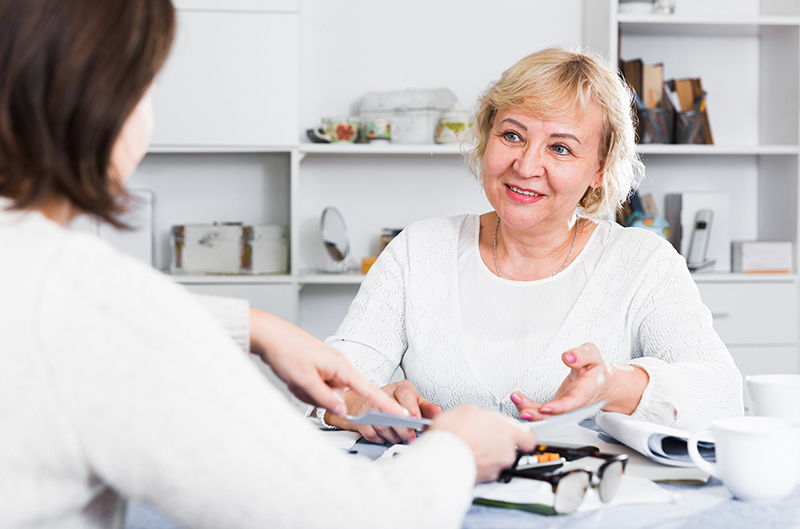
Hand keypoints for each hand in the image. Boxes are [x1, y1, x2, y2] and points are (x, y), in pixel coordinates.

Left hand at [248, 309, 404, 416]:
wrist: (269, 334)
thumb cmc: (286, 350)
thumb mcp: (304, 381)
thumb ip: (325, 399)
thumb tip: (342, 411)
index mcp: (341, 367)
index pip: (369, 390)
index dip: (385, 404)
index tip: (401, 415)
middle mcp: (339, 366)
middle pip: (339, 397)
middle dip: (319, 398)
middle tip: (301, 386)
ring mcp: (328, 367)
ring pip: (325, 394)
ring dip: (308, 392)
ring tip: (295, 378)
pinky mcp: (319, 369)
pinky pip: (316, 388)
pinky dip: (304, 387)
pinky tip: (294, 377)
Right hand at [327, 380, 441, 443]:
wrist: (367, 401)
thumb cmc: (395, 402)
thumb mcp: (414, 401)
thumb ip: (426, 408)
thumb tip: (438, 412)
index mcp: (401, 388)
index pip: (406, 396)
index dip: (411, 409)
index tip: (416, 420)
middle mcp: (384, 394)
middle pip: (393, 412)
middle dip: (403, 428)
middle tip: (410, 437)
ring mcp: (370, 405)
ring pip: (382, 425)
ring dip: (392, 436)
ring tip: (399, 437)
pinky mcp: (360, 418)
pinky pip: (371, 433)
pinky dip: (379, 438)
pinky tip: (385, 437)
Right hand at [430, 405, 537, 481]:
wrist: (441, 457)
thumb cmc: (455, 433)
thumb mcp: (467, 409)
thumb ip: (481, 414)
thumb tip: (477, 416)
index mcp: (508, 432)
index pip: (529, 437)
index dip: (521, 434)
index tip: (514, 431)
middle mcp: (506, 453)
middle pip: (509, 448)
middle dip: (496, 442)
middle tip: (480, 434)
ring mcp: (495, 468)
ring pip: (495, 460)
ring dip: (485, 453)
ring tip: (468, 444)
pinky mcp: (483, 480)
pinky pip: (483, 470)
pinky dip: (475, 463)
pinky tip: (463, 455)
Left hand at [511, 343, 648, 419]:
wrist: (600, 381)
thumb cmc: (595, 369)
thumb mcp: (592, 355)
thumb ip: (582, 354)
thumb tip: (569, 356)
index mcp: (587, 390)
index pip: (574, 402)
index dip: (560, 407)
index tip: (546, 408)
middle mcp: (575, 403)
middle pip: (559, 415)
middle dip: (541, 416)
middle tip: (525, 413)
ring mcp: (565, 407)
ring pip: (548, 416)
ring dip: (531, 411)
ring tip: (517, 401)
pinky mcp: (556, 407)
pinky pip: (541, 411)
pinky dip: (528, 407)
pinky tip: (517, 399)